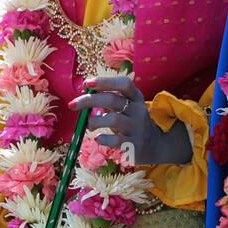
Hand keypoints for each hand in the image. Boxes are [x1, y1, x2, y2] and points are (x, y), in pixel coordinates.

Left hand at [69, 74, 190, 165]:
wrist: (154, 146)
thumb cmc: (132, 123)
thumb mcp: (127, 108)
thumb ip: (110, 101)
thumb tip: (84, 97)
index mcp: (136, 97)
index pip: (123, 83)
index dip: (105, 81)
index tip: (87, 83)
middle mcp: (139, 110)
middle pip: (112, 100)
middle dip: (89, 100)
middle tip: (72, 105)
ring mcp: (138, 128)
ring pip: (113, 119)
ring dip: (94, 121)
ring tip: (88, 125)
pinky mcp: (135, 145)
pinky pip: (116, 140)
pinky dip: (103, 138)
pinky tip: (98, 138)